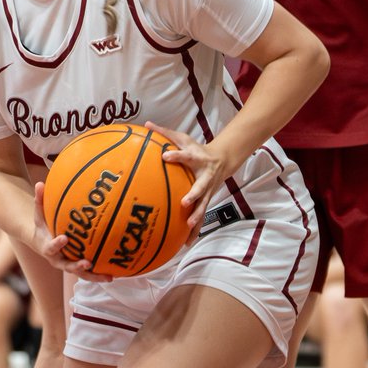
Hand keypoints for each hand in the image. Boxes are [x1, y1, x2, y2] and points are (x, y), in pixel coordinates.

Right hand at [32, 182, 111, 280]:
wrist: (40, 240)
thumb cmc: (41, 224)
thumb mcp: (38, 213)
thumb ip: (39, 200)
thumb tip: (39, 183)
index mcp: (47, 247)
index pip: (50, 247)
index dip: (57, 244)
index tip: (65, 238)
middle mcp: (58, 259)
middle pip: (67, 266)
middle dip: (78, 266)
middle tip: (88, 263)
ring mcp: (67, 264)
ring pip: (81, 273)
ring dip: (93, 276)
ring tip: (108, 277)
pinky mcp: (76, 266)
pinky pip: (88, 272)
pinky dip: (99, 274)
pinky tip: (113, 273)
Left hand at [149, 122, 226, 241]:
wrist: (222, 160)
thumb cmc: (197, 149)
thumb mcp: (183, 138)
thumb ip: (165, 133)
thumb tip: (145, 124)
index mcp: (196, 158)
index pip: (185, 156)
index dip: (176, 156)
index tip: (165, 156)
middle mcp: (204, 176)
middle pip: (200, 186)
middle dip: (193, 195)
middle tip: (184, 202)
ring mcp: (207, 190)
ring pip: (203, 205)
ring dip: (196, 216)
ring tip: (188, 226)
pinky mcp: (207, 200)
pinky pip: (201, 217)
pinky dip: (195, 230)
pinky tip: (186, 242)